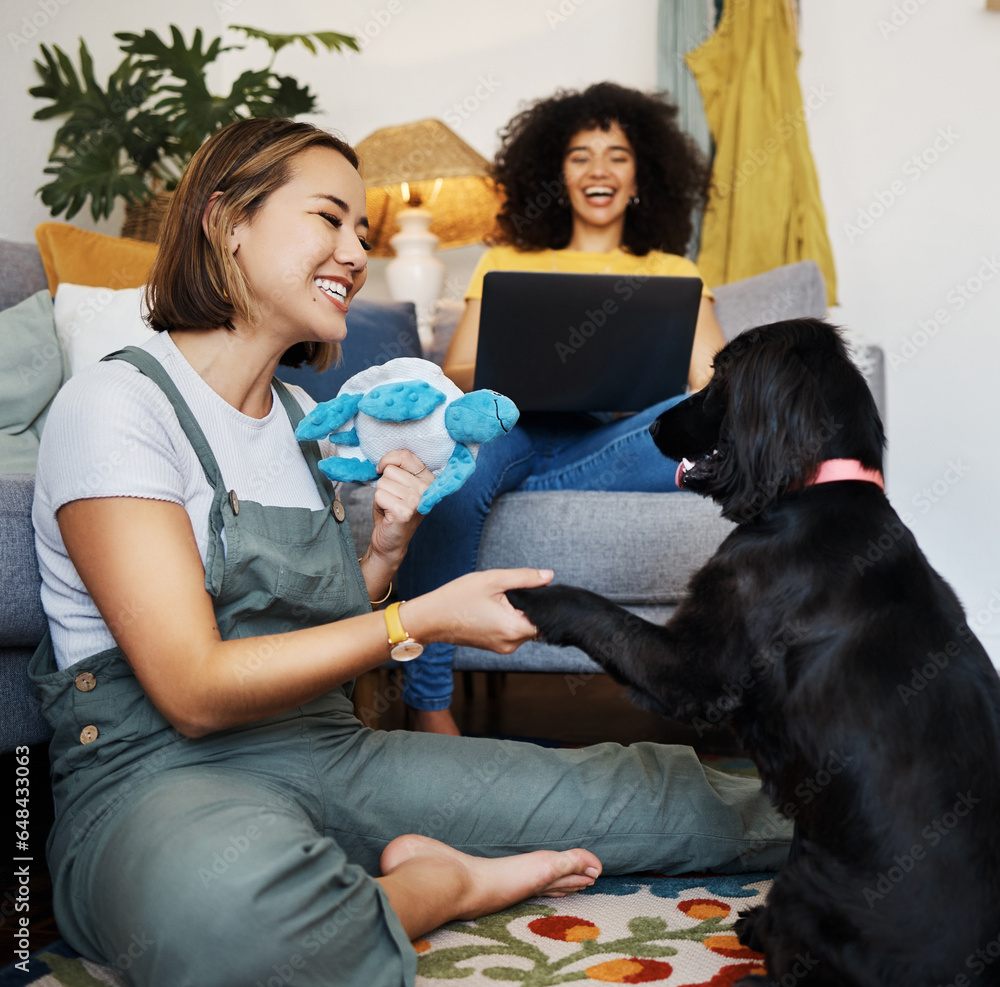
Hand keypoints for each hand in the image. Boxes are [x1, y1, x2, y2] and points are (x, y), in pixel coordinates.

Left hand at [366, 450, 432, 570]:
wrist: (391, 542)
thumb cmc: (392, 511)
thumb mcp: (399, 486)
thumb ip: (398, 469)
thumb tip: (383, 461)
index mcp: (428, 480)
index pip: (405, 455)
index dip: (388, 460)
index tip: (383, 470)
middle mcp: (427, 489)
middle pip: (391, 470)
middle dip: (384, 484)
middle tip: (391, 499)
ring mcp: (417, 500)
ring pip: (383, 482)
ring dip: (381, 495)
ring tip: (390, 506)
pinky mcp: (404, 511)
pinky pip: (379, 495)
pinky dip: (378, 504)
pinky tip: (387, 514)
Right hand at [402, 568, 554, 653]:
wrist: (431, 618)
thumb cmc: (457, 598)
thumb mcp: (493, 580)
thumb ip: (525, 577)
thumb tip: (549, 576)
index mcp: (514, 628)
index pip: (546, 618)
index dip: (544, 601)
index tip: (532, 588)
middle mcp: (512, 643)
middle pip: (536, 623)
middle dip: (529, 606)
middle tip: (509, 591)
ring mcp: (503, 648)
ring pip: (524, 628)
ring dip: (518, 613)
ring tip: (497, 599)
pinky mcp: (496, 647)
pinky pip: (512, 632)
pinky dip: (509, 620)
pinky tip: (494, 609)